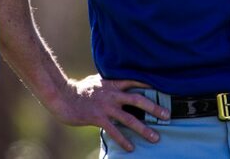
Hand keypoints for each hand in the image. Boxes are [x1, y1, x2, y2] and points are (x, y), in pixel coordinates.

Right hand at [51, 74, 169, 151]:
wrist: (63, 97)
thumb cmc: (80, 89)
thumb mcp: (97, 80)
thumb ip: (110, 82)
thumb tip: (120, 81)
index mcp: (112, 83)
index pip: (135, 81)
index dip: (150, 85)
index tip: (164, 89)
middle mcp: (112, 94)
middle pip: (138, 100)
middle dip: (154, 108)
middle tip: (167, 115)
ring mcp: (106, 106)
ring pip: (129, 118)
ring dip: (144, 129)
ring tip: (155, 137)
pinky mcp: (98, 118)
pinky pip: (114, 131)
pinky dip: (124, 140)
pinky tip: (132, 148)